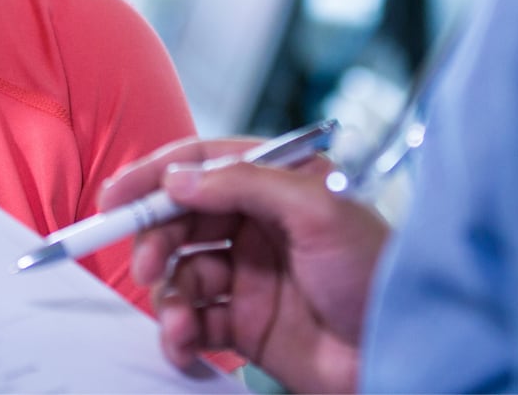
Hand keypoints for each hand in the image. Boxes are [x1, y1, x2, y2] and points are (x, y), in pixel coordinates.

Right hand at [99, 137, 390, 393]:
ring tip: (178, 320)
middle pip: (182, 219)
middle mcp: (261, 223)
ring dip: (168, 295)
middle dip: (156, 240)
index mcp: (279, 183)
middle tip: (144, 266)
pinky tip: (185, 340)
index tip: (116, 196)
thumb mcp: (318, 210)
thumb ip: (245, 184)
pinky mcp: (248, 322)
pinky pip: (195, 320)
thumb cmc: (377, 274)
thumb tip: (180, 177)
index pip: (203, 164)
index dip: (155, 176)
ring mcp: (251, 273)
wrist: (400, 353)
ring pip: (182, 272)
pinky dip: (180, 331)